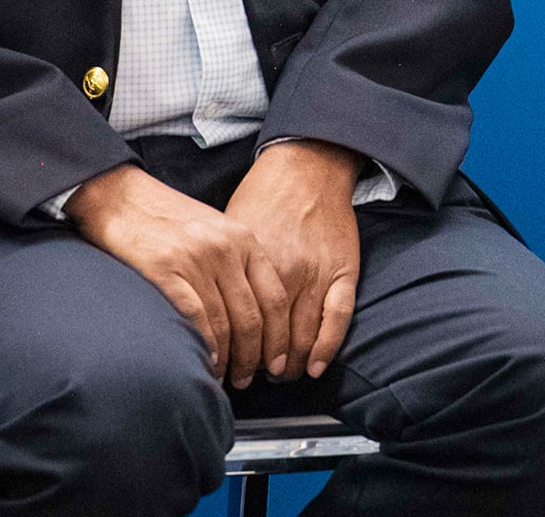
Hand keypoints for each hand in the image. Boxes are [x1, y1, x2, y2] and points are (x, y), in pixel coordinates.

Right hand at [67, 163, 290, 386]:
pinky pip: (194, 317)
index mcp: (244, 239)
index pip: (275, 297)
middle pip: (252, 316)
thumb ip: (238, 264)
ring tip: (225, 377)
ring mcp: (196, 259)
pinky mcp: (165, 270)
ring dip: (227, 358)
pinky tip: (204, 360)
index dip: (279, 336)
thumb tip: (255, 314)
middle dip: (254, 356)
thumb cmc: (168, 219)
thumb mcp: (216, 231)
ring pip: (224, 322)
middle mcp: (225, 249)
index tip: (277, 361)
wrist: (122, 197)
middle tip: (250, 379)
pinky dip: (203, 344)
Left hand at [226, 139, 363, 381]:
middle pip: (271, 337)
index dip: (232, 351)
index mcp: (253, 263)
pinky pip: (338, 318)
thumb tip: (200, 311)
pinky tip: (316, 367)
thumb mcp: (229, 232)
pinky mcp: (343, 270)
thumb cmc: (262, 196)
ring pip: (304, 334)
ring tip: (281, 375)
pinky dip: (328, 347)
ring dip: (292, 364)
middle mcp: (286, 271)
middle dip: (259, 365)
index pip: (240, 324)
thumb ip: (221, 272)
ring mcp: (318, 272)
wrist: (307, 167)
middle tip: (250, 378)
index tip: (225, 365)